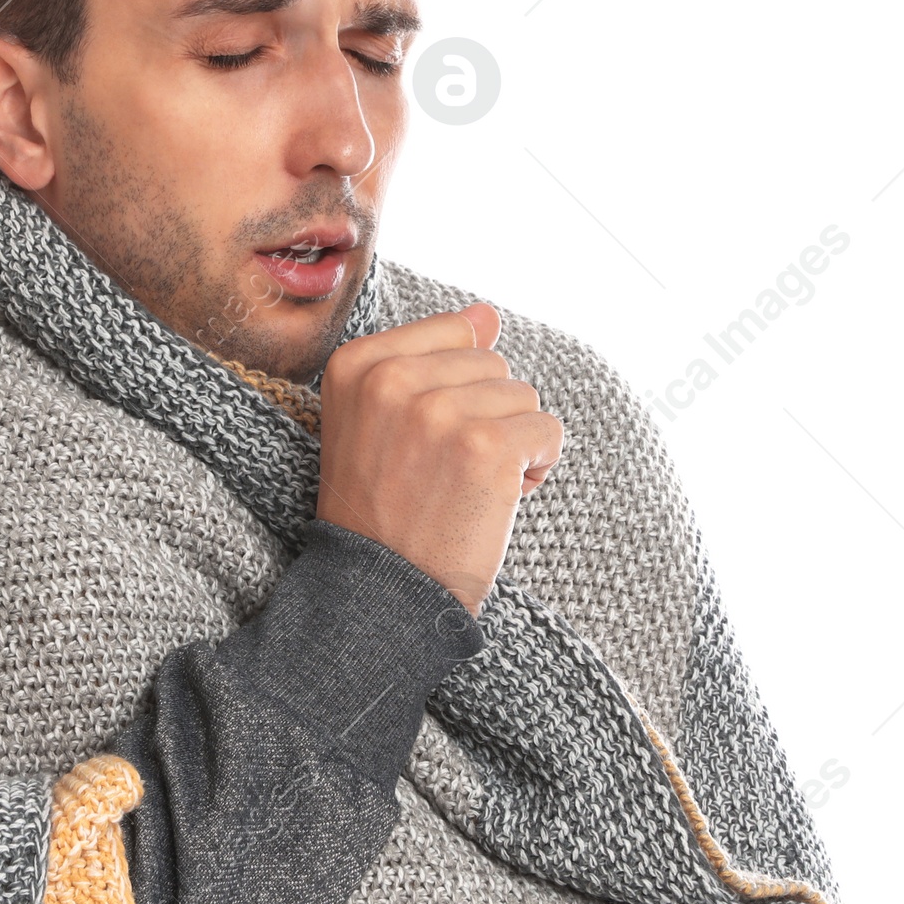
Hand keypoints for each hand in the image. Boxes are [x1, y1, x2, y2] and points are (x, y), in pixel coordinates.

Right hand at [315, 304, 562, 615]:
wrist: (381, 590)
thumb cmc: (382, 509)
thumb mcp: (381, 420)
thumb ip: (430, 357)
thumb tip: (487, 312)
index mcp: (356, 364)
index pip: (452, 332)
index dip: (455, 388)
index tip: (424, 438)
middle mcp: (391, 379)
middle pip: (491, 363)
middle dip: (486, 415)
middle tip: (446, 471)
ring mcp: (438, 410)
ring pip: (522, 395)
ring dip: (512, 443)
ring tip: (469, 486)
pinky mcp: (485, 446)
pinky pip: (547, 429)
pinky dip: (537, 467)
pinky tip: (499, 499)